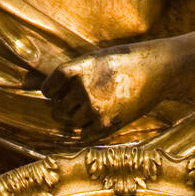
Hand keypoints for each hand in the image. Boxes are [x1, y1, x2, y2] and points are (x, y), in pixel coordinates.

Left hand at [42, 46, 162, 134]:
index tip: (55, 93)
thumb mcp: (96, 59)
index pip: (49, 87)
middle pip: (59, 109)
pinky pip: (84, 136)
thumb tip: (37, 86)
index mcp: (79, 68)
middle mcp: (83, 89)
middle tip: (81, 101)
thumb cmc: (126, 62)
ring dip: (78, 119)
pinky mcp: (106, 124)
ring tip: (94, 108)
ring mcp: (95, 108)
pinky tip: (98, 120)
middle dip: (65, 107)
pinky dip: (87, 131)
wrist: (157, 71)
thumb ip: (72, 74)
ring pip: (72, 122)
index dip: (50, 92)